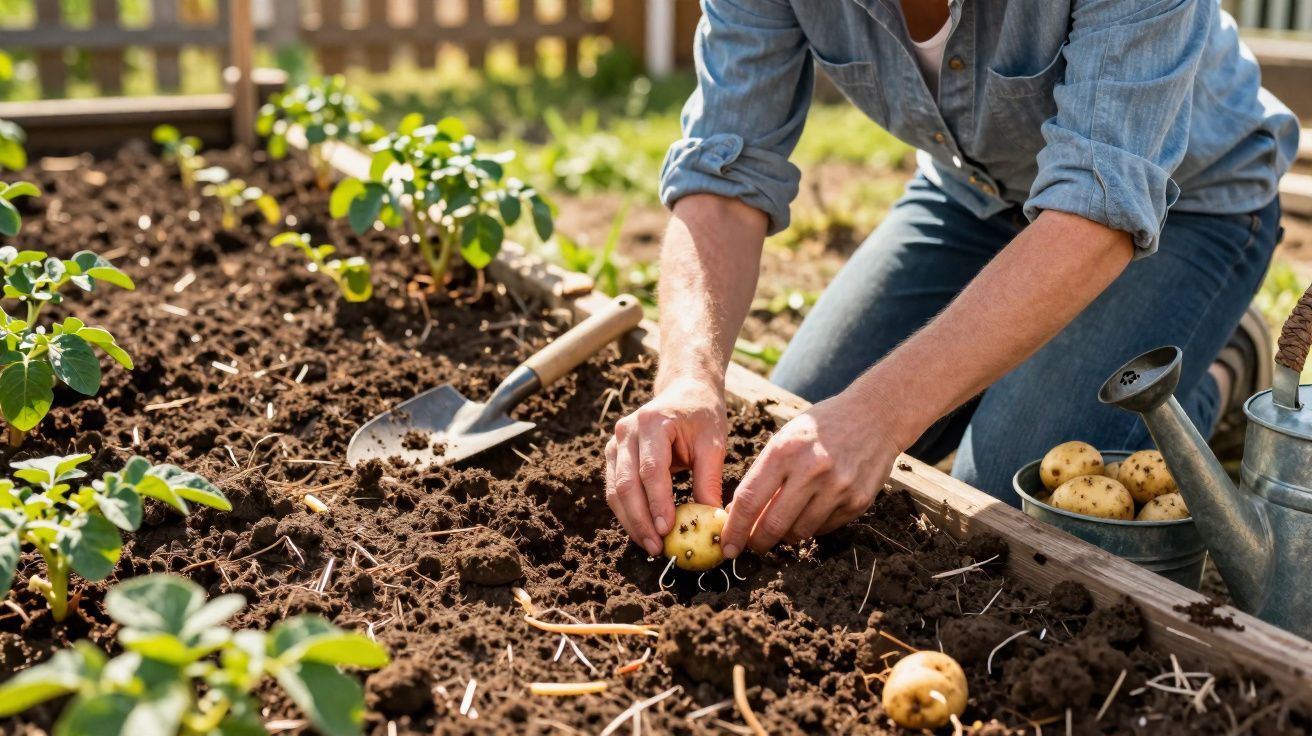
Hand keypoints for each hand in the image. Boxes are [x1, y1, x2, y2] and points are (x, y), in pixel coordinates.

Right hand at [605, 376, 728, 555]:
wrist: (684, 391)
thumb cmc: (702, 416)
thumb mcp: (713, 444)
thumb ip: (709, 480)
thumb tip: (711, 520)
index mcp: (653, 422)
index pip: (651, 470)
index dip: (657, 503)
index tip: (668, 529)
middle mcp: (626, 431)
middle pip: (627, 484)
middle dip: (641, 520)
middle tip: (657, 547)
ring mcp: (615, 443)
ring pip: (616, 491)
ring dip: (631, 522)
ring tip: (650, 545)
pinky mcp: (613, 456)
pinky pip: (615, 489)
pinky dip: (627, 513)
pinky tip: (643, 531)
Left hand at [719, 389, 904, 557]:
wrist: (875, 417)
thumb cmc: (821, 428)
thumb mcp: (785, 440)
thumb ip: (762, 475)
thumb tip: (737, 515)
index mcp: (785, 451)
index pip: (750, 500)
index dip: (735, 528)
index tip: (728, 546)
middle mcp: (812, 470)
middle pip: (773, 525)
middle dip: (757, 542)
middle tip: (752, 545)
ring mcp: (838, 488)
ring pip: (799, 533)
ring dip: (785, 537)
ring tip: (782, 525)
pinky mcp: (858, 502)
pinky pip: (824, 529)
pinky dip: (811, 527)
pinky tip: (811, 511)